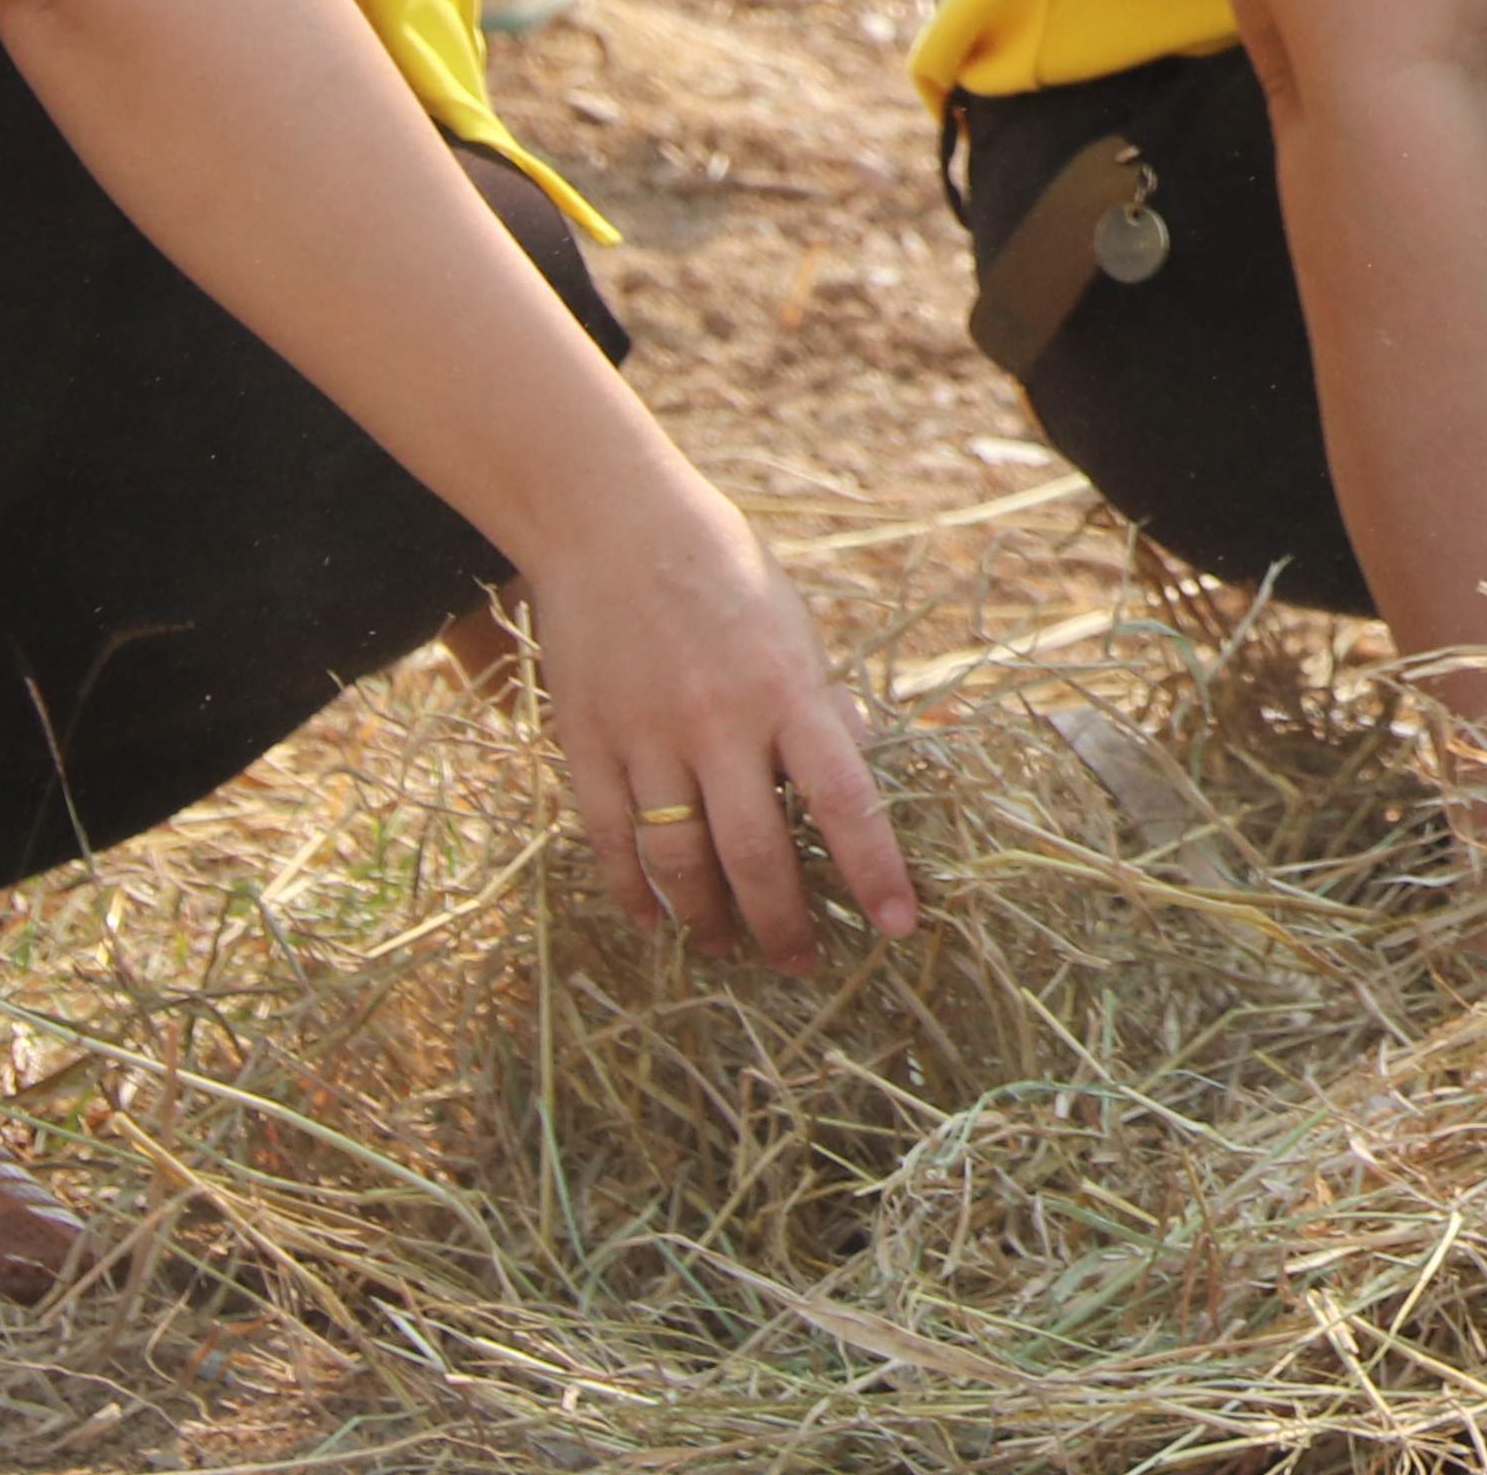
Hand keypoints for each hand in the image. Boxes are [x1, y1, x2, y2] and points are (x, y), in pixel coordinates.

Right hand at [515, 465, 922, 966]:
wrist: (614, 522)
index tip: (900, 925)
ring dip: (707, 920)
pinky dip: (632, 891)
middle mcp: (719, 721)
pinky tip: (653, 920)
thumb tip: (853, 779)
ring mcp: (646, 735)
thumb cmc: (723, 570)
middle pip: (756, 854)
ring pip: (678, 860)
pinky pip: (609, 838)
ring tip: (726, 948)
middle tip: (802, 963)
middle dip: (783, 924)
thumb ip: (817, 708)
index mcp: (789, 690)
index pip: (847, 802)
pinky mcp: (586, 741)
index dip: (875, 873)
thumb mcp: (795, 629)